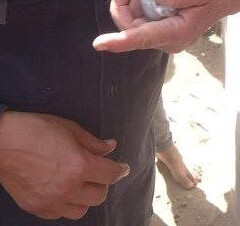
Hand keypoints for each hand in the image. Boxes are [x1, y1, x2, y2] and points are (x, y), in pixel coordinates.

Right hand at [0, 112, 128, 219]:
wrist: (3, 142)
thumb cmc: (36, 130)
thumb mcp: (71, 128)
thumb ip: (93, 142)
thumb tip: (110, 147)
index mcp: (79, 166)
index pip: (110, 175)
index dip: (121, 170)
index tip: (123, 168)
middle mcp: (67, 188)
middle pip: (99, 196)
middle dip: (104, 183)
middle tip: (100, 172)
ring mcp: (50, 201)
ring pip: (81, 211)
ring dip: (86, 198)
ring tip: (82, 184)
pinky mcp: (35, 207)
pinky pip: (59, 214)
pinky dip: (66, 205)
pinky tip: (64, 191)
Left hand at [93, 0, 239, 53]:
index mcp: (178, 33)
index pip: (144, 37)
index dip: (120, 40)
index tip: (99, 43)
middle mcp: (168, 40)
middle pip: (133, 29)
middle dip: (124, 8)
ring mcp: (165, 35)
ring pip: (135, 23)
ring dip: (134, 2)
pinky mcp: (164, 28)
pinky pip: (142, 18)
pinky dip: (141, 3)